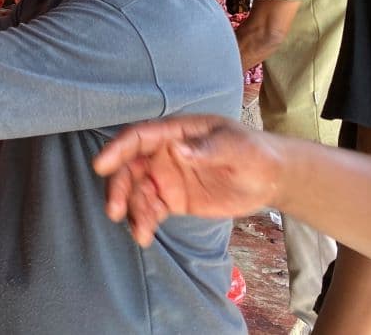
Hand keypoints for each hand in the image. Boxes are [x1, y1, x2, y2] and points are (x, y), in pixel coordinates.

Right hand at [92, 115, 284, 247]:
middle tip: (114, 210)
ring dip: (130, 209)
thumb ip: (208, 148)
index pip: (138, 137)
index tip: (101, 166)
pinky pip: (149, 209)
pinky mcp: (171, 200)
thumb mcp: (237, 147)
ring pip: (135, 191)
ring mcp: (165, 177)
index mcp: (174, 133)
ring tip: (138, 232)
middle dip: (118, 187)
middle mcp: (162, 154)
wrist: (269, 179)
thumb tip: (178, 150)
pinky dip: (142, 222)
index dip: (117, 149)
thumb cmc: (254, 153)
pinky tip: (144, 236)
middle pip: (129, 167)